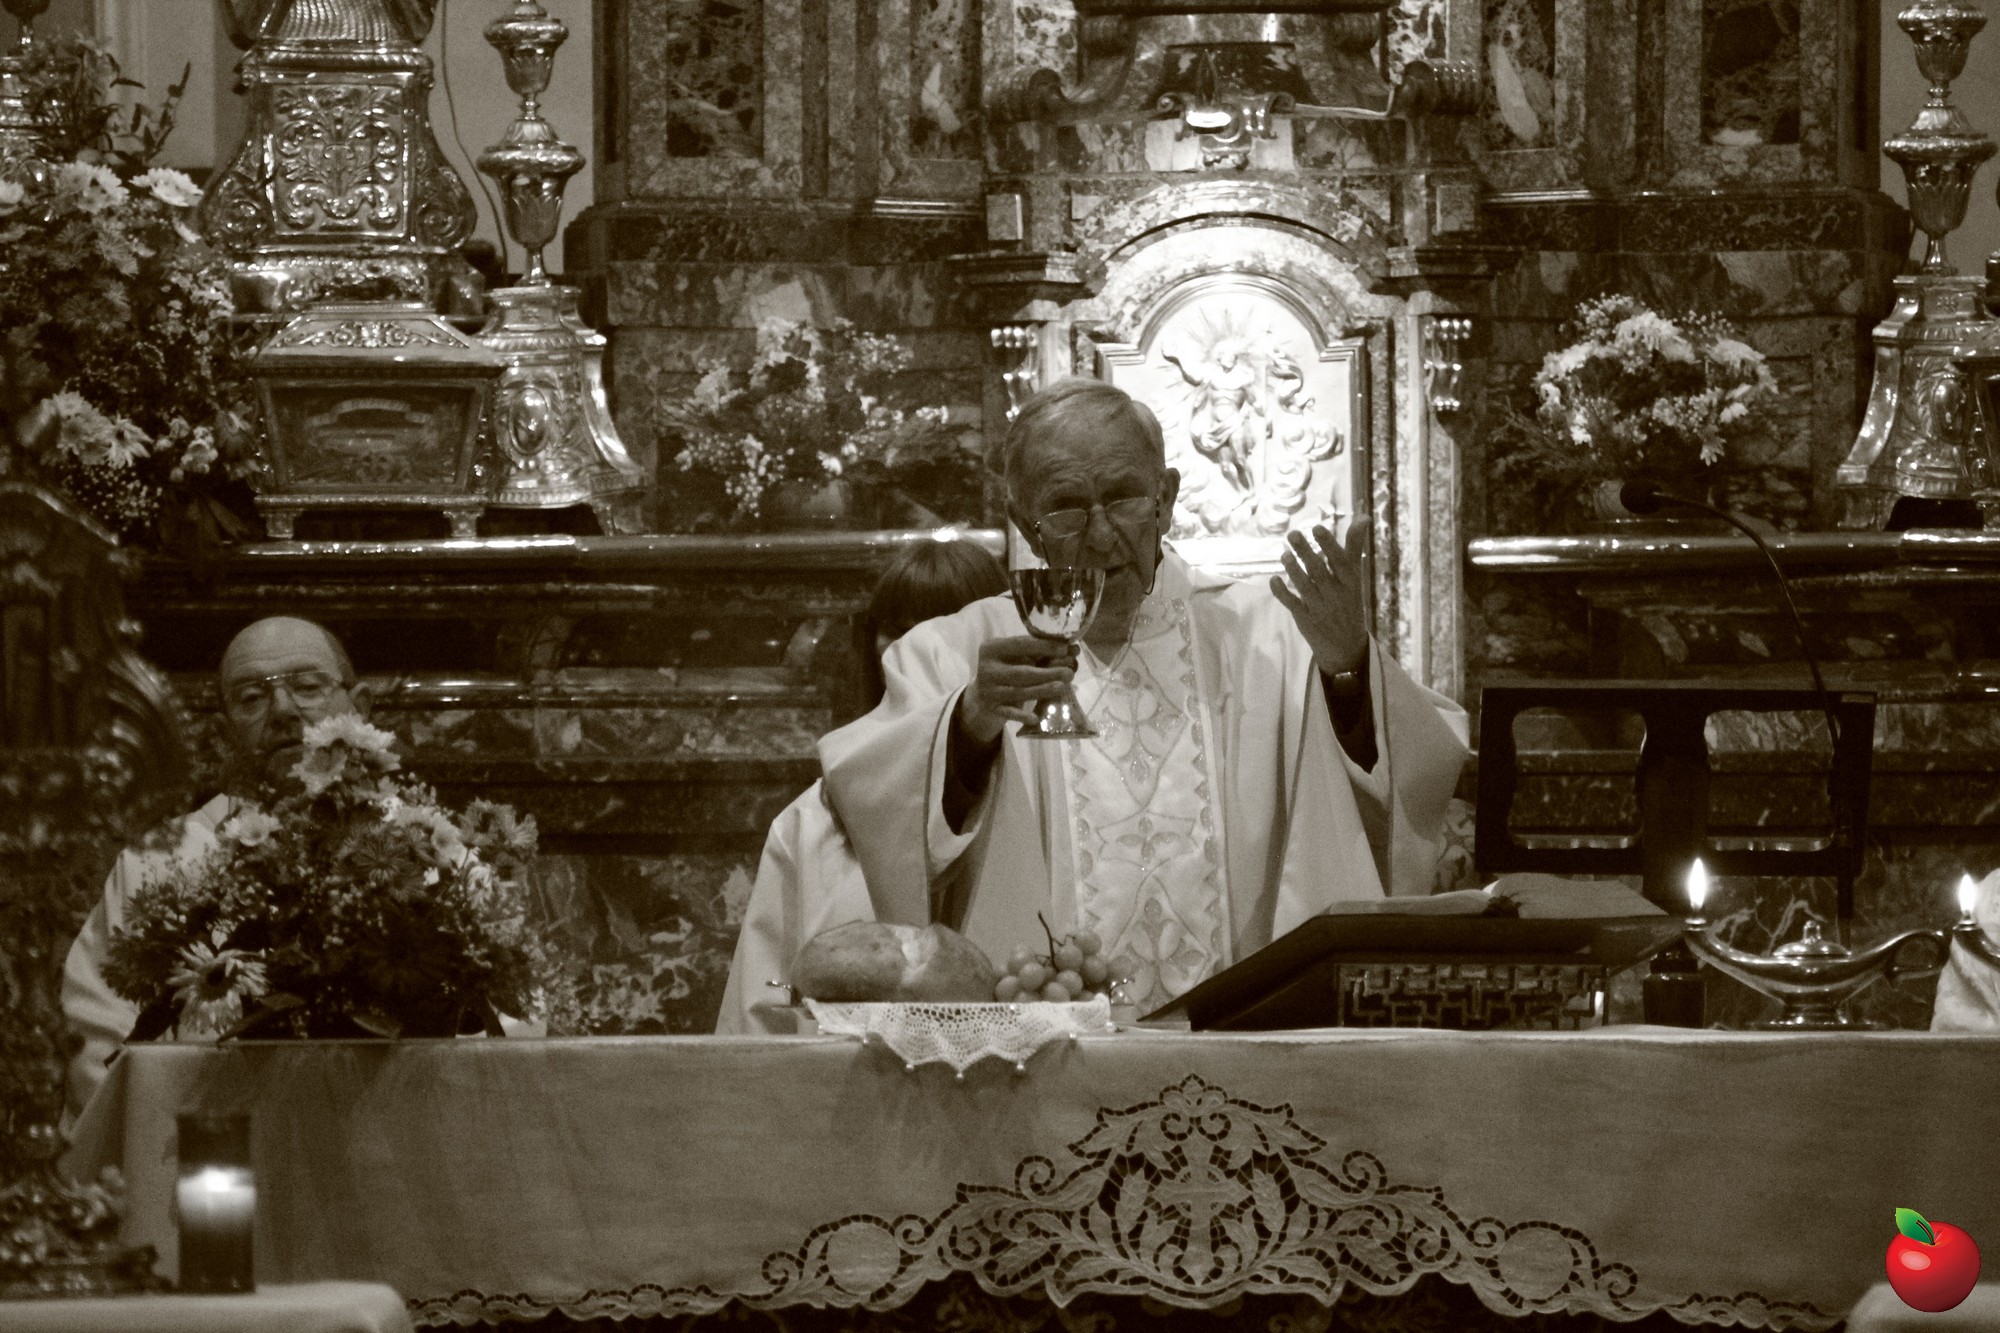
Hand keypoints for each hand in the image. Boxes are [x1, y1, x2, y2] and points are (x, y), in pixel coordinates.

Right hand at [957, 636, 1077, 745]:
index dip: (1044, 646)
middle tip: (1069, 673)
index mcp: (992, 648)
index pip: (1020, 644)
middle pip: (1021, 671)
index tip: (1065, 649)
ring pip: (1019, 692)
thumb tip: (1073, 649)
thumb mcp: (1017, 657)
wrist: (983, 695)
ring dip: (1042, 690)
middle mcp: (987, 668)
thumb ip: (1041, 652)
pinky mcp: (991, 708)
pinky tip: (1035, 718)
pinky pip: (1009, 713)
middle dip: (1048, 672)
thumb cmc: (1007, 669)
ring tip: (1063, 687)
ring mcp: (988, 690)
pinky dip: (1021, 716)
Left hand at [1270, 521, 1368, 676]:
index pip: (1339, 561)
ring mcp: (1320, 608)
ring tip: (1284, 554)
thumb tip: (1364, 516)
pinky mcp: (1305, 619)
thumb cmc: (1348, 601)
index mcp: (1350, 583)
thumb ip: (1355, 546)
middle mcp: (1336, 595)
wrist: (1346, 645)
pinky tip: (1274, 579)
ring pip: (1304, 586)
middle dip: (1305, 552)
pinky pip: (1292, 603)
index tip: (1317, 527)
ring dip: (1293, 569)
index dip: (1328, 544)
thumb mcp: (1355, 577)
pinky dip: (1282, 592)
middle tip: (1292, 534)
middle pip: (1318, 571)